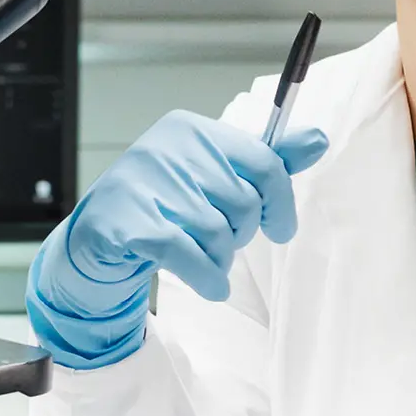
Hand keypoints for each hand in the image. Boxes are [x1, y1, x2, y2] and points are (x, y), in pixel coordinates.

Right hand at [25, 109, 327, 369]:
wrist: (98, 238)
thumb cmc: (164, 205)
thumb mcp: (215, 176)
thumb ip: (267, 160)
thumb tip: (318, 139)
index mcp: (193, 131)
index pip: (264, 163)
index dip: (281, 203)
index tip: (280, 228)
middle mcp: (165, 149)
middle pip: (242, 203)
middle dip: (241, 235)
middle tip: (223, 244)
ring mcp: (141, 183)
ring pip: (216, 233)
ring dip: (221, 261)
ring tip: (209, 263)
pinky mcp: (123, 222)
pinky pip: (186, 255)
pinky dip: (206, 277)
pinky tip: (209, 284)